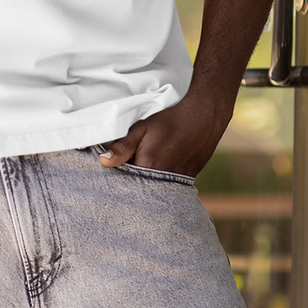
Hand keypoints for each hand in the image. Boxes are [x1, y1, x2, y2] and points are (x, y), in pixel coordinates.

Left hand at [98, 83, 233, 180]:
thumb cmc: (170, 121)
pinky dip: (160, 182)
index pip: (123, 182)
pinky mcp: (186, 181)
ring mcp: (177, 182)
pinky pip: (167, 187)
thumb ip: (122, 146)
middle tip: (132, 164)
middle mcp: (163, 180)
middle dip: (131, 182)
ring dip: (146, 183)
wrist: (204, 117)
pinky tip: (159, 169)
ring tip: (147, 165)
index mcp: (148, 167)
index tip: (115, 169)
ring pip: (154, 188)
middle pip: (139, 189)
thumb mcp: (142, 129)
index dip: (118, 177)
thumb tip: (104, 162)